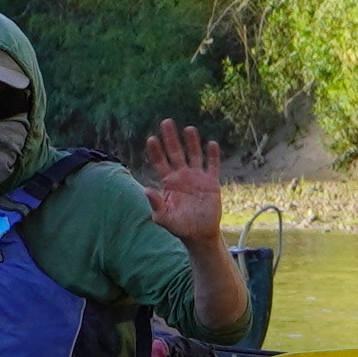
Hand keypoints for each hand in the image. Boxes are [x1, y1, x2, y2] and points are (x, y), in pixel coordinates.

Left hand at [141, 117, 228, 242]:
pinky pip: (213, 166)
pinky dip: (213, 155)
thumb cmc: (180, 227)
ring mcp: (198, 177)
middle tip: (166, 122)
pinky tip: (211, 144)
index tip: (152, 138)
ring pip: (194, 155)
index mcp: (169, 182)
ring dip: (192, 142)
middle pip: (176, 153)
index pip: (161, 162)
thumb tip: (145, 190)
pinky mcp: (212, 182)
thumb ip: (156, 204)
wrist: (200, 234)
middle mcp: (182, 176)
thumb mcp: (164, 218)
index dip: (156, 151)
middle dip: (171, 138)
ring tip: (189, 129)